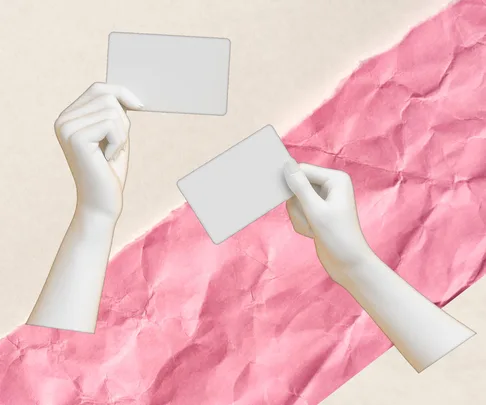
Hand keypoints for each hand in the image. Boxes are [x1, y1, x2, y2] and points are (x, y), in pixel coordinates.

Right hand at [54, 82, 142, 218]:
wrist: (101, 203)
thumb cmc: (110, 172)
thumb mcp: (115, 136)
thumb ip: (115, 113)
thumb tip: (126, 92)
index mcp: (69, 117)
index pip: (98, 88)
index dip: (122, 93)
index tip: (139, 106)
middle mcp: (63, 119)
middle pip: (107, 96)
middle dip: (123, 121)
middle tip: (116, 146)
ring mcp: (66, 127)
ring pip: (112, 110)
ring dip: (122, 135)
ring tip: (110, 154)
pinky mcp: (76, 138)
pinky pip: (112, 125)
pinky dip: (119, 143)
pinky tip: (107, 159)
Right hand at [283, 159, 372, 283]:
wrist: (348, 264)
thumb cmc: (337, 237)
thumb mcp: (315, 210)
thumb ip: (300, 186)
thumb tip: (287, 165)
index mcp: (335, 178)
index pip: (302, 170)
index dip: (291, 184)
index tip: (288, 200)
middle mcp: (331, 185)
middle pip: (297, 186)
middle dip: (297, 206)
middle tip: (309, 220)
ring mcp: (324, 198)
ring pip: (295, 200)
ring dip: (299, 217)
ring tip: (312, 228)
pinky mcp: (318, 210)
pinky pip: (298, 211)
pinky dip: (301, 223)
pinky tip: (313, 232)